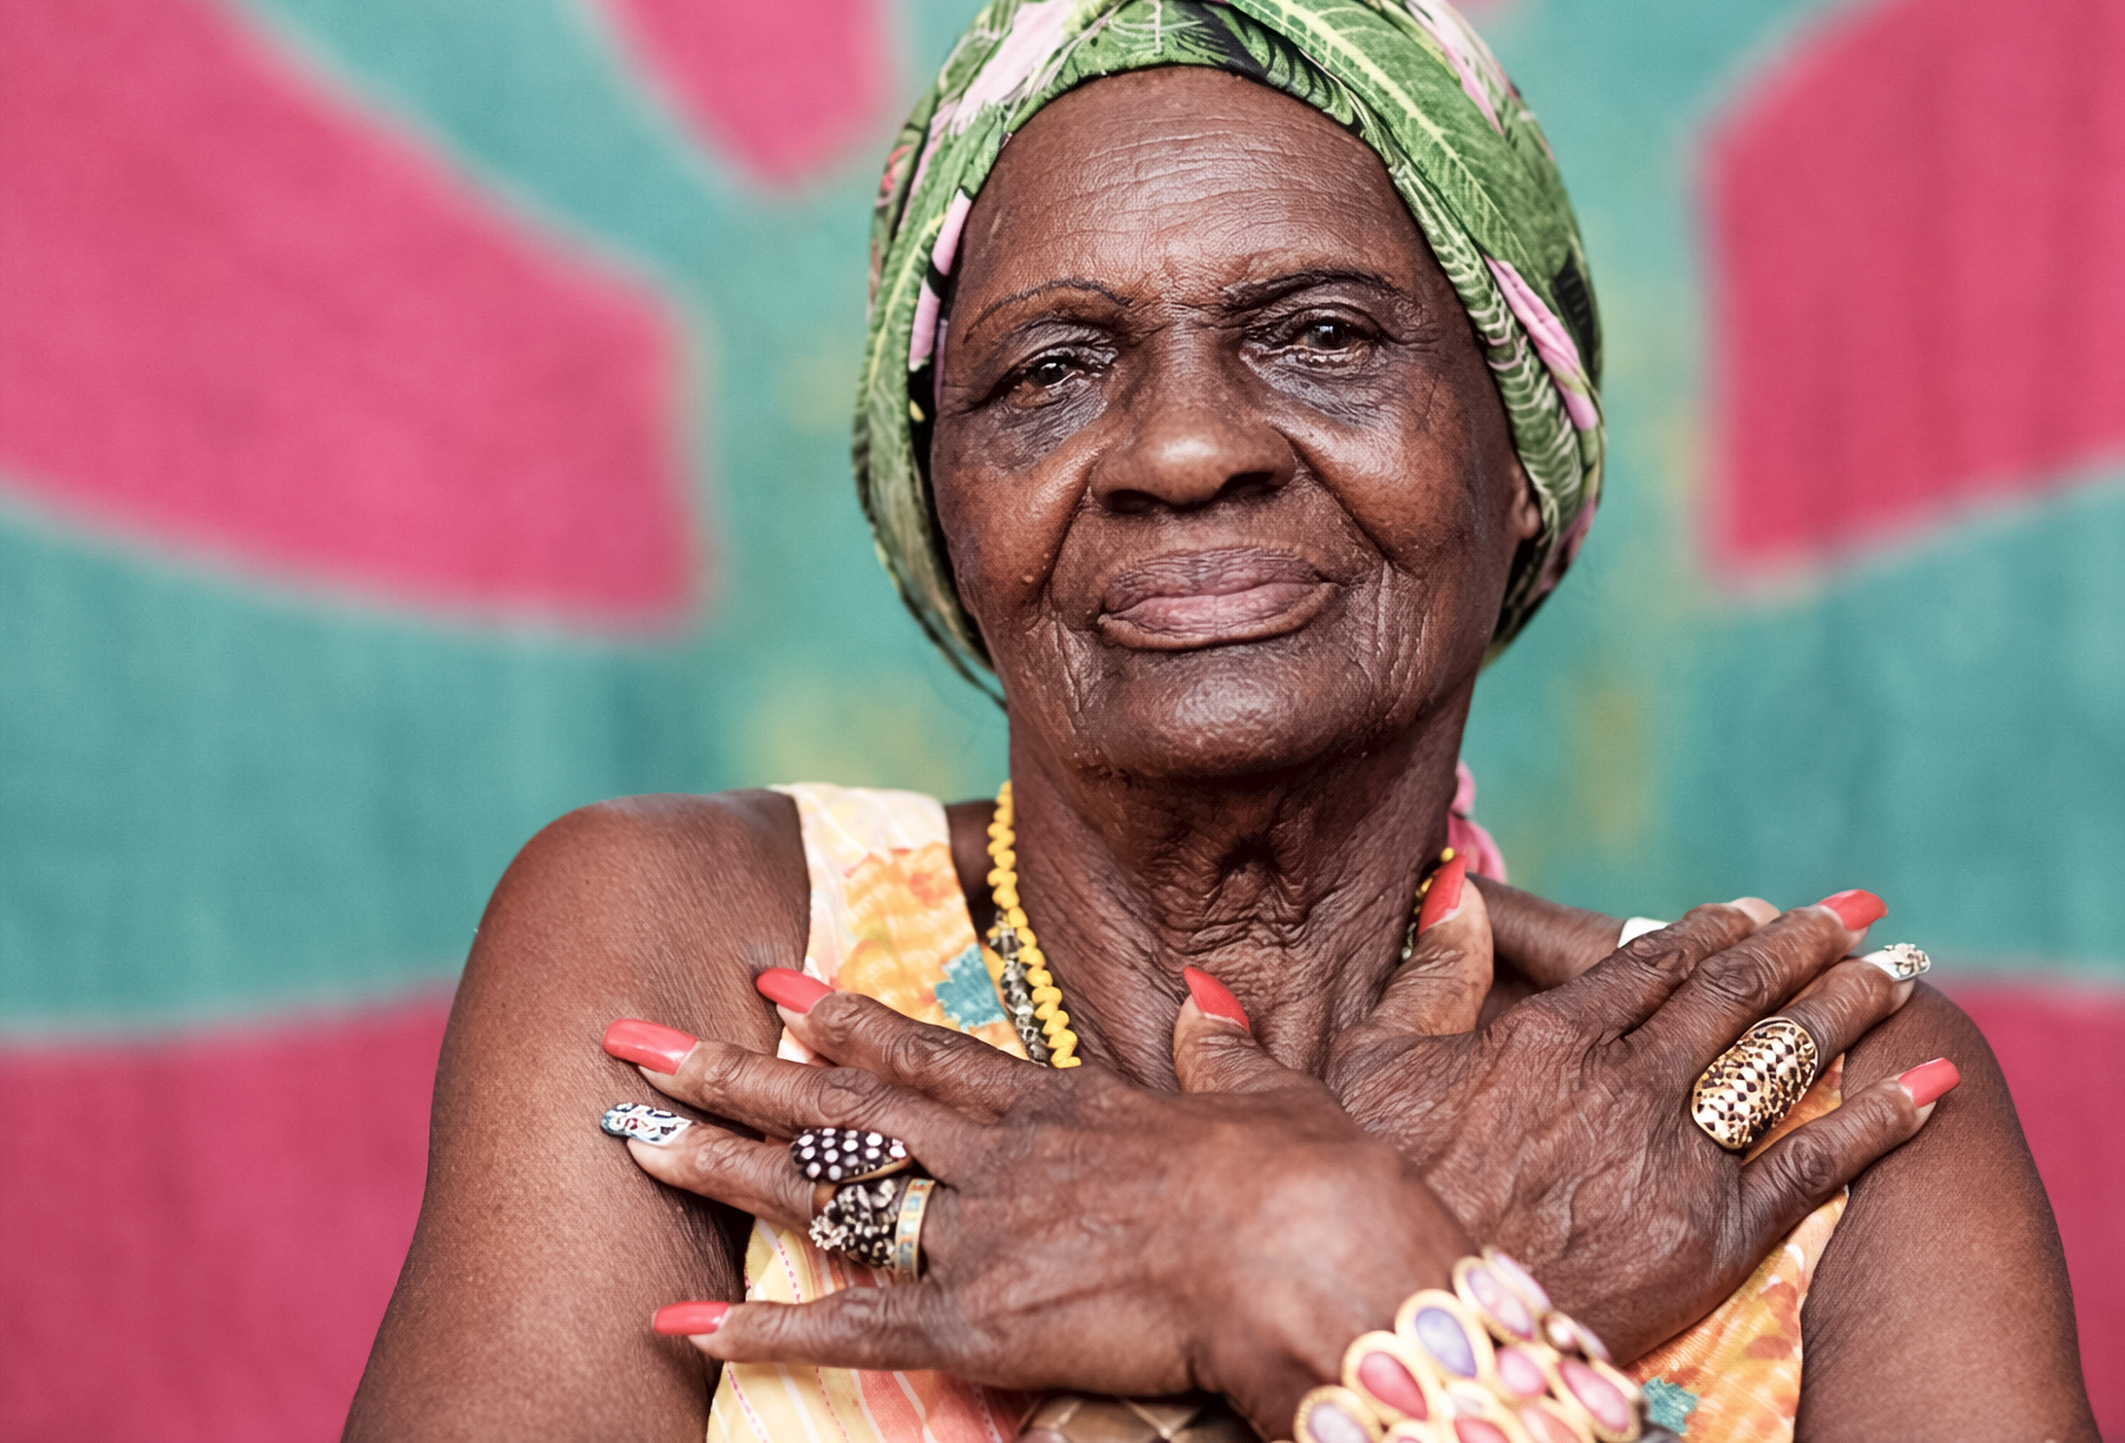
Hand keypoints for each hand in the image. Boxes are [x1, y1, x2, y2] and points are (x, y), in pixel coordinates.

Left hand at [599, 982, 1470, 1436]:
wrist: (1308, 1249)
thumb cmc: (1307, 1177)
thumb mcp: (1266, 1089)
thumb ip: (1219, 1043)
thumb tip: (1206, 997)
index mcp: (1063, 1103)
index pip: (926, 1051)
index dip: (843, 1019)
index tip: (771, 981)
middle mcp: (1002, 1156)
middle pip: (840, 1106)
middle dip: (732, 1070)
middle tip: (635, 1040)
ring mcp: (983, 1234)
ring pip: (825, 1194)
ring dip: (722, 1167)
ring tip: (631, 1137)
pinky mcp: (982, 1322)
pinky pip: (852, 1325)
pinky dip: (762, 1327)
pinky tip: (680, 1323)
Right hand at [1298, 877, 1947, 1358]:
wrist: (1427, 1331)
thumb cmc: (1385, 1198)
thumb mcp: (1373, 1067)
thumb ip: (1428, 973)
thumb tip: (1455, 884)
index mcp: (1552, 1033)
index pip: (1654, 961)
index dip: (1713, 927)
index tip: (1756, 906)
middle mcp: (1629, 1079)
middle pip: (1736, 992)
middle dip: (1804, 942)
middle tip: (1856, 907)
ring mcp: (1679, 1155)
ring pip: (1785, 1058)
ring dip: (1850, 1001)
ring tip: (1900, 964)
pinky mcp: (1719, 1234)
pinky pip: (1817, 1161)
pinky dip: (1882, 1116)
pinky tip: (1929, 1081)